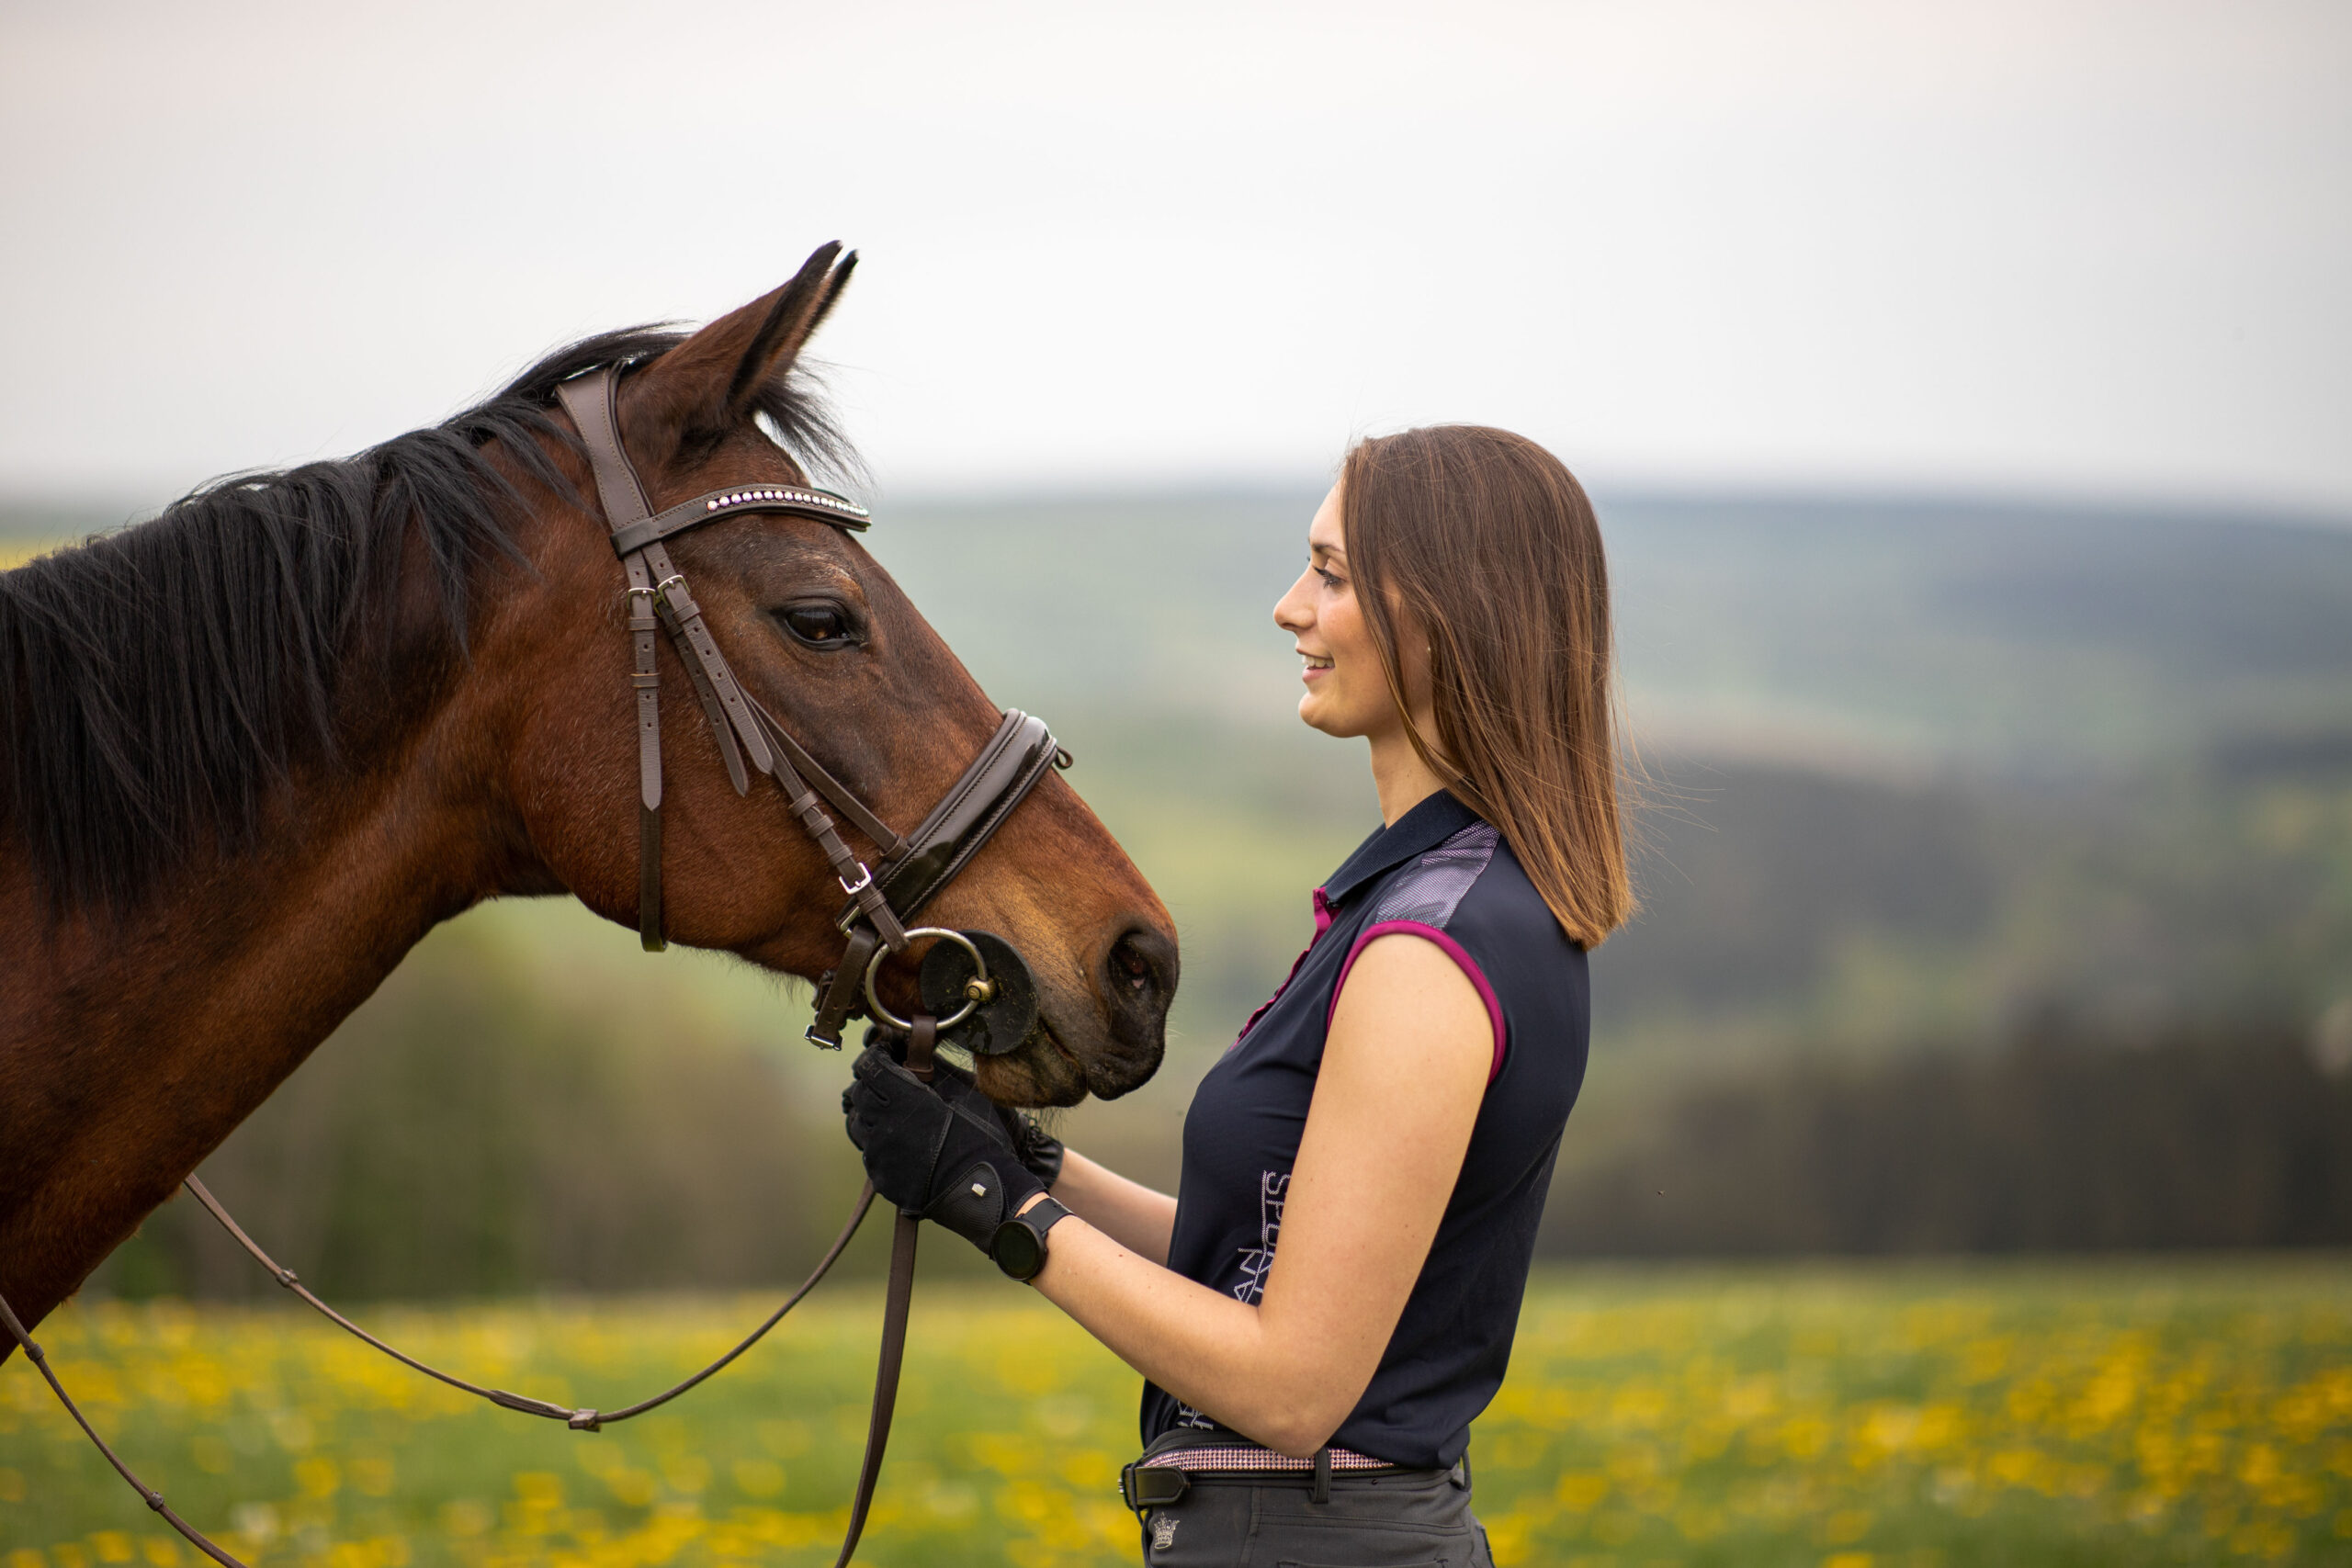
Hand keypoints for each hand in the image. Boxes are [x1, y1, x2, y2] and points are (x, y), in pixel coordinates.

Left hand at [842, 1042, 1047, 1250]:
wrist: (983, 1191)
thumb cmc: (980, 1137)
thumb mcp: (963, 1092)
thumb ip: (932, 1067)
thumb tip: (913, 1048)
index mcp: (903, 1100)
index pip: (869, 1067)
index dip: (875, 1055)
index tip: (885, 1053)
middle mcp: (884, 1126)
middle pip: (858, 1094)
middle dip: (870, 1083)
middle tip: (891, 1081)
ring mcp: (879, 1155)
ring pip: (859, 1124)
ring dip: (871, 1113)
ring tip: (893, 1113)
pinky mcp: (881, 1179)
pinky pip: (869, 1152)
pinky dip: (879, 1141)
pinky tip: (901, 1142)